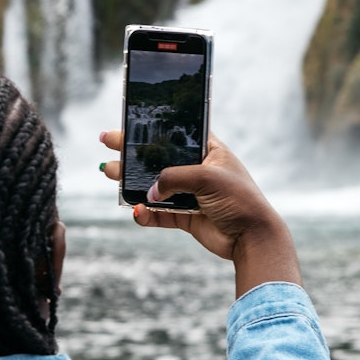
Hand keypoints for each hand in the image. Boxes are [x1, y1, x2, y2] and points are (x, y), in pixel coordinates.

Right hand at [100, 130, 300, 295]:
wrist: (252, 238)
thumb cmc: (240, 200)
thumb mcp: (207, 178)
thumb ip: (174, 179)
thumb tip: (148, 192)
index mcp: (209, 151)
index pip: (177, 133)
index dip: (154, 127)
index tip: (129, 121)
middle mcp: (198, 171)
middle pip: (158, 158)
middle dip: (132, 152)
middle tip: (107, 142)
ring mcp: (191, 194)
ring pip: (154, 186)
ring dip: (131, 182)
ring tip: (109, 173)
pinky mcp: (187, 217)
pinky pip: (160, 214)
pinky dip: (146, 214)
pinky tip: (136, 211)